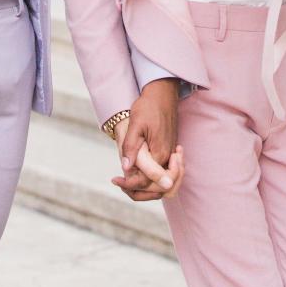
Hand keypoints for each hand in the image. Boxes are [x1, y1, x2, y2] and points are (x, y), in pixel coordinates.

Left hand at [111, 79, 184, 200]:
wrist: (162, 94)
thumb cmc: (148, 106)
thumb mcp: (136, 124)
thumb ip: (131, 147)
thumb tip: (125, 168)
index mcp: (160, 154)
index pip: (146, 181)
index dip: (129, 184)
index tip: (115, 180)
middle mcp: (168, 158)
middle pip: (158, 188)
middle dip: (138, 192)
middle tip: (120, 184)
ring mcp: (170, 155)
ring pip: (162, 184)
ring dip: (146, 189)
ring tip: (127, 183)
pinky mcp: (169, 151)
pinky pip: (163, 173)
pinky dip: (152, 180)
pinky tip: (136, 173)